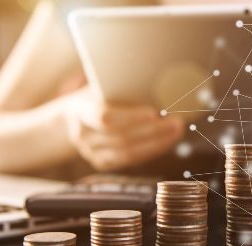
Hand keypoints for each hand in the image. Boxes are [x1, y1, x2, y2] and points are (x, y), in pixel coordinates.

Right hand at [64, 87, 183, 170]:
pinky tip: (166, 142)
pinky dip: (150, 151)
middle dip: (152, 131)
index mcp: (78, 110)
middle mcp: (82, 135)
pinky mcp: (101, 162)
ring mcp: (90, 152)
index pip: (105, 116)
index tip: (154, 112)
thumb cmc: (95, 94)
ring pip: (127, 153)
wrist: (74, 115)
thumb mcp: (100, 85)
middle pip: (120, 138)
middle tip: (177, 121)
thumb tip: (158, 77)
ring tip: (177, 131)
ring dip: (156, 143)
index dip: (131, 117)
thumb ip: (119, 84)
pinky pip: (129, 161)